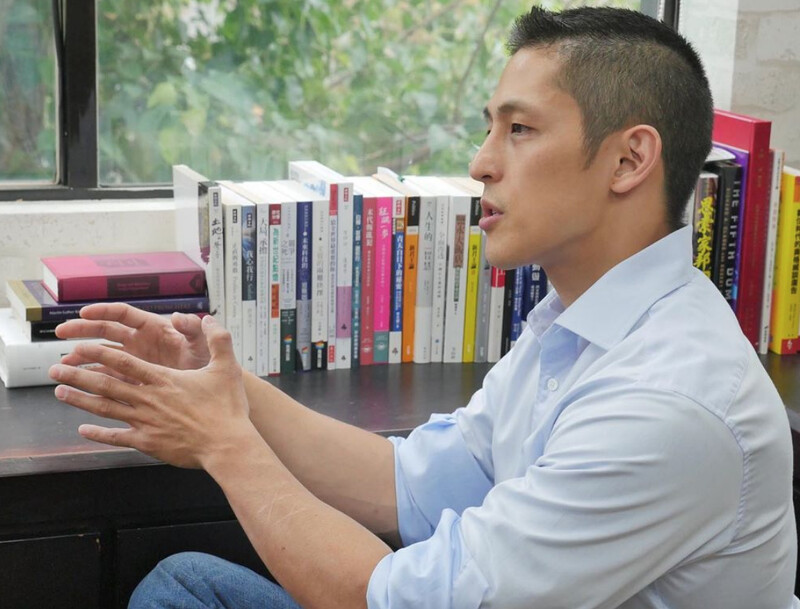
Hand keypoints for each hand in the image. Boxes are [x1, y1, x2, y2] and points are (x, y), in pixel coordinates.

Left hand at [49, 315, 252, 468]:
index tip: (78, 347)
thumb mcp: (227, 367)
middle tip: (55, 368)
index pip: (124, 361)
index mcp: (163, 379)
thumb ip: (218, 340)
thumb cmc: (228, 408)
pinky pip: (117, 437)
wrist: (228, 446)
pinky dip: (98, 434)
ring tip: (59, 392)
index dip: (98, 353)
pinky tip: (83, 431)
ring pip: (105, 408)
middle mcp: (149, 399)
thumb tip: (209, 319)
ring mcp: (145, 423)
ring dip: (80, 400)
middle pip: (105, 384)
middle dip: (77, 374)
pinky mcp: (148, 444)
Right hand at [56, 303, 212, 375]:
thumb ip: (193, 329)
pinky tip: (79, 384)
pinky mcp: (134, 378)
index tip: (84, 312)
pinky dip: (94, 378)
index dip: (103, 311)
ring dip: (83, 357)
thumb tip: (180, 317)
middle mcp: (141, 341)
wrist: (210, 388)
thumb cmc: (207, 362)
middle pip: (106, 331)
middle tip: (61, 332)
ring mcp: (135, 360)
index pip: (123, 314)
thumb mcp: (201, 343)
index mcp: (154, 327)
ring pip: (103, 355)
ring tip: (64, 363)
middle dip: (83, 330)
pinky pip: (109, 376)